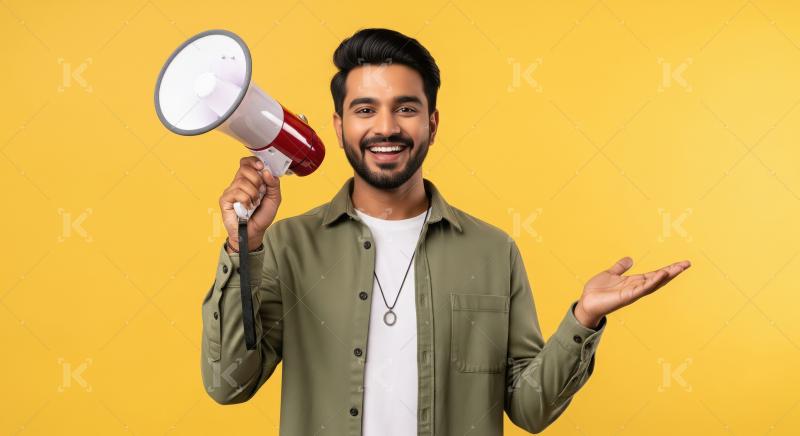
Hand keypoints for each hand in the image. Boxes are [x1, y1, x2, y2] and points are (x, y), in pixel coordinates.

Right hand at [219, 157, 281, 251]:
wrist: (255, 232)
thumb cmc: (262, 216)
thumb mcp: (274, 199)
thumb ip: (274, 184)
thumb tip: (266, 171)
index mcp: (250, 180)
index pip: (246, 163)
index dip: (253, 161)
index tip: (261, 167)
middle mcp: (238, 183)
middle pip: (244, 168)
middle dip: (256, 179)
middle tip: (260, 191)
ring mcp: (231, 191)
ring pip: (241, 181)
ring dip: (253, 193)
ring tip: (255, 203)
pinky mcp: (225, 199)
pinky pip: (236, 192)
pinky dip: (246, 200)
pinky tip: (247, 207)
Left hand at [574, 256, 691, 327]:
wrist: (586, 302)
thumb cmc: (597, 291)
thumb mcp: (610, 274)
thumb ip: (620, 267)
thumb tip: (630, 259)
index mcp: (634, 282)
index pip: (655, 274)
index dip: (668, 269)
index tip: (682, 263)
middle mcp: (636, 288)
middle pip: (659, 279)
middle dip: (673, 272)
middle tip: (687, 264)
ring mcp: (633, 293)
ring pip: (653, 284)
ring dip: (665, 276)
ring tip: (677, 268)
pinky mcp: (626, 297)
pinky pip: (642, 289)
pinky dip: (651, 282)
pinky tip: (660, 275)